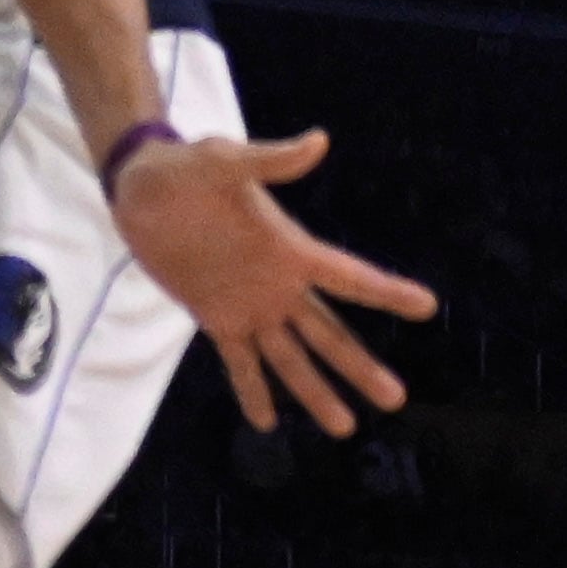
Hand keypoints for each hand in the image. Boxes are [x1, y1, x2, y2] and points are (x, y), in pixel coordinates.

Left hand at [111, 128, 436, 434]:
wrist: (139, 185)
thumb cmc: (184, 165)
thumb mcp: (223, 159)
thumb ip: (269, 159)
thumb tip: (318, 140)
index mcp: (288, 248)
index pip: (348, 275)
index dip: (386, 291)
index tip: (427, 306)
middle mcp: (278, 284)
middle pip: (328, 332)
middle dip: (359, 365)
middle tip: (396, 399)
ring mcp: (248, 304)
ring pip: (290, 356)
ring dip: (315, 391)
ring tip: (344, 428)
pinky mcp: (214, 316)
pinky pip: (239, 360)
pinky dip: (253, 389)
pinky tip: (266, 422)